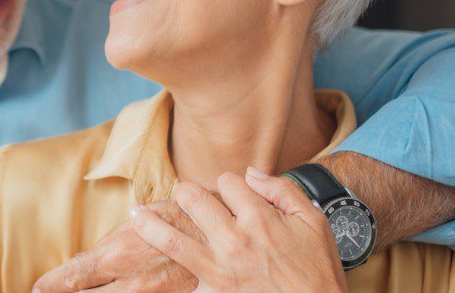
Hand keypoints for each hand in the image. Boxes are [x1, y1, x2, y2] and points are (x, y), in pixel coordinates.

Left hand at [32, 201, 199, 291]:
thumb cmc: (174, 218)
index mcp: (115, 256)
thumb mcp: (133, 224)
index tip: (36, 289)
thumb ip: (106, 247)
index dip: (48, 286)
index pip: (70, 278)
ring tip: (78, 292)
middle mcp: (128, 282)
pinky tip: (113, 291)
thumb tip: (82, 264)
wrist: (217, 232)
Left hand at [128, 168, 345, 292]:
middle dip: (187, 193)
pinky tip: (144, 260)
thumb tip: (252, 173)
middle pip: (192, 198)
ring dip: (149, 223)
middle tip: (185, 197)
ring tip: (136, 215)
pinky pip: (179, 278)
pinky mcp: (212, 290)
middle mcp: (234, 240)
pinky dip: (160, 269)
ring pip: (170, 237)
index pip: (227, 182)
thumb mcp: (315, 223)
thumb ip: (283, 191)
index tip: (232, 194)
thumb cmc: (318, 271)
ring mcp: (219, 268)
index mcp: (259, 218)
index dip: (230, 184)